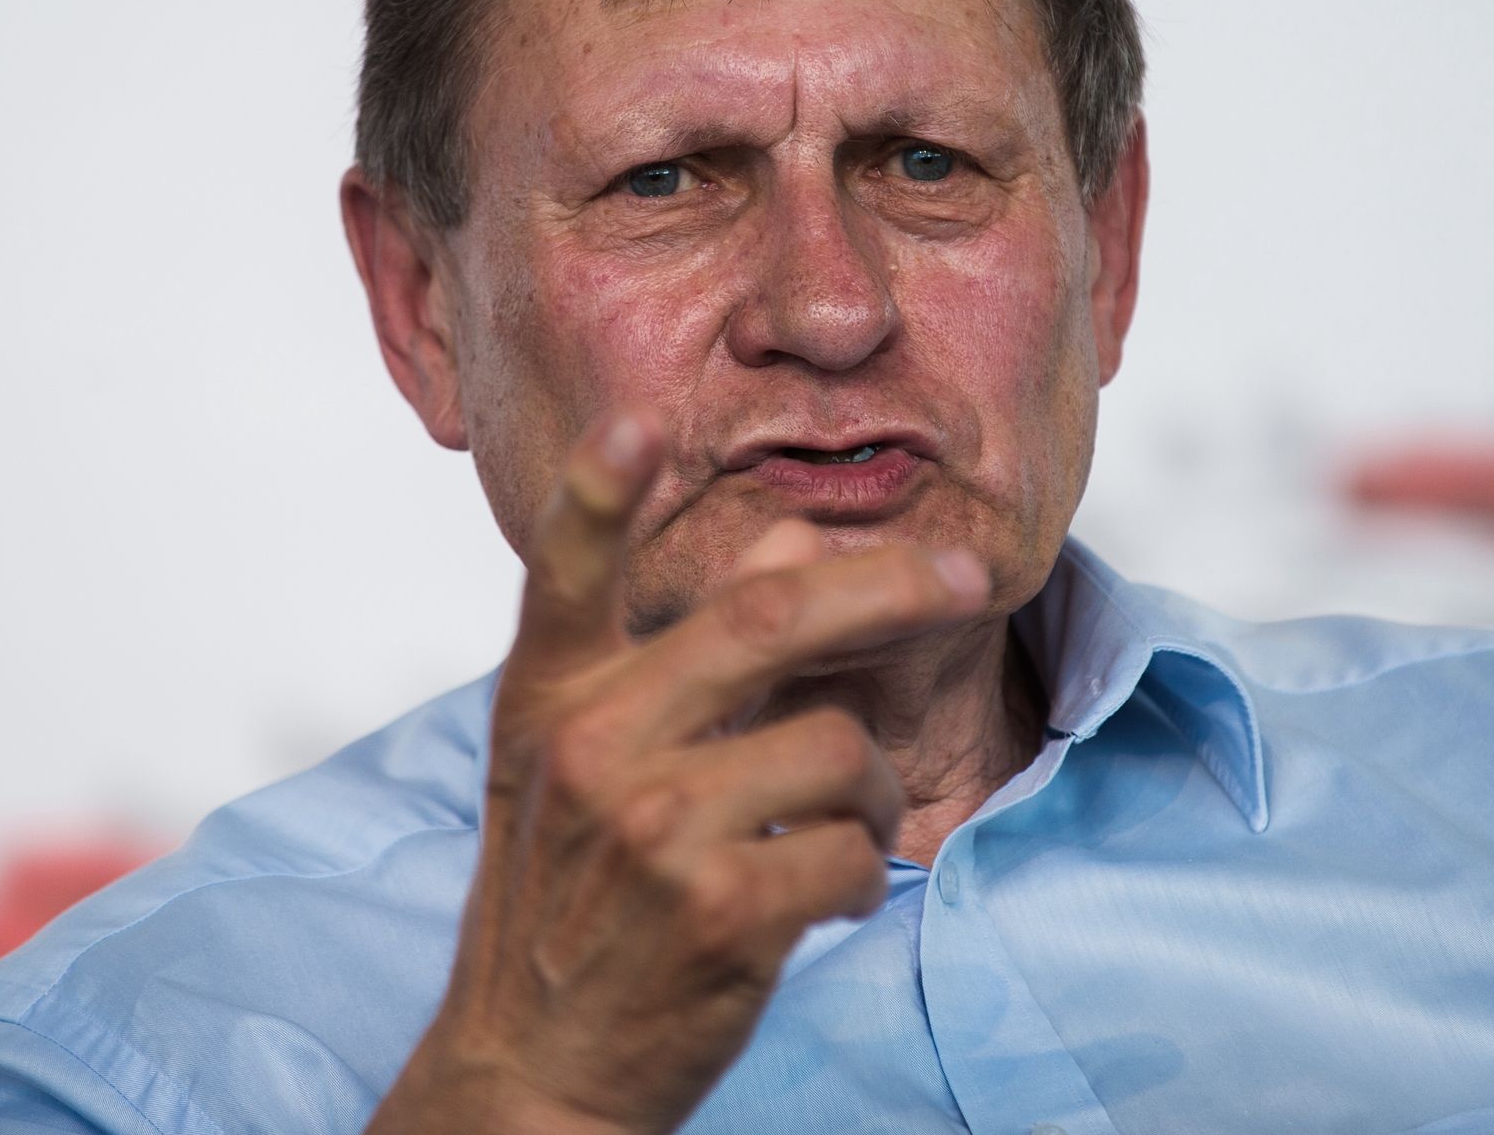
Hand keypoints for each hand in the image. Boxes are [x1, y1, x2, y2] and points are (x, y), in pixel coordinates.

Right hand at [366, 409, 990, 1134]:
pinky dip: (860, 875)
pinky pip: (852, 850)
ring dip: (872, 789)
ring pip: (837, 744)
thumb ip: (685, 653)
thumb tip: (800, 538)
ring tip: (836, 830)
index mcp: (549, 699)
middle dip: (887, 588)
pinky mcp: (718, 909)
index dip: (603, 492)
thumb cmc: (572, 902)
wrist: (533, 1066)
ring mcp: (651, 828)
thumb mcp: (593, 769)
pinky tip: (820, 900)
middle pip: (769, 618)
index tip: (643, 426)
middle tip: (960, 581)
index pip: (566, 573)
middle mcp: (591, 747)